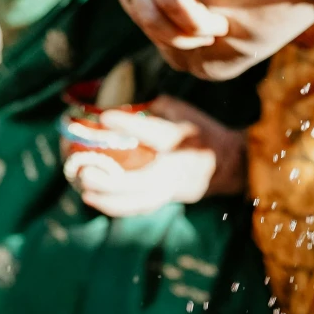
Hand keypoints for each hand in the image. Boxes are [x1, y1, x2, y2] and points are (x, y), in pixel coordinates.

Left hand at [62, 98, 244, 215]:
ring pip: (139, 201)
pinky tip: (94, 199)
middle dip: (112, 181)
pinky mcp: (168, 199)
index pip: (155, 134)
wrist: (229, 164)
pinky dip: (116, 206)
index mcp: (182, 141)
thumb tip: (117, 107)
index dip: (129, 124)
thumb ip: (152, 108)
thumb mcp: (181, 110)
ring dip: (110, 199)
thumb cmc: (201, 130)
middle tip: (85, 172)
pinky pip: (140, 206)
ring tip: (84, 191)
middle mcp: (177, 169)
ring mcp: (173, 188)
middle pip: (142, 181)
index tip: (104, 117)